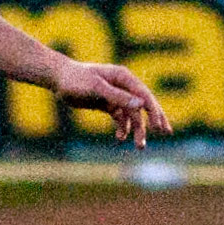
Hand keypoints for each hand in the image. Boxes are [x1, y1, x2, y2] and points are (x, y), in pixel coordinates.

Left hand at [51, 58, 172, 147]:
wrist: (58, 79)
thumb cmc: (76, 79)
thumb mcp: (96, 88)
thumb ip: (118, 96)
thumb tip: (141, 105)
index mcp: (124, 77)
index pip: (144, 95)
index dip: (154, 111)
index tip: (160, 127)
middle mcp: (124, 86)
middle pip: (144, 105)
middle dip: (154, 120)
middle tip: (165, 133)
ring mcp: (116, 96)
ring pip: (133, 115)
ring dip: (137, 129)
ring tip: (140, 146)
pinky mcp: (108, 104)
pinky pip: (120, 118)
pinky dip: (122, 128)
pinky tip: (120, 138)